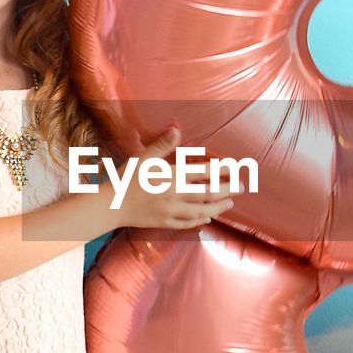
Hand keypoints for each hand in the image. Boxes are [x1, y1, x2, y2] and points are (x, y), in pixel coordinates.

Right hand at [113, 126, 236, 229]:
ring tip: (230, 203)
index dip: (221, 170)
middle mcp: (175, 196)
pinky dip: (200, 219)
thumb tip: (177, 129)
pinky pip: (188, 223)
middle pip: (208, 193)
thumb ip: (162, 145)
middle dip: (227, 190)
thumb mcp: (143, 158)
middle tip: (242, 186)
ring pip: (202, 210)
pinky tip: (208, 217)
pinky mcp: (165, 222)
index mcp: (172, 178)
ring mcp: (171, 212)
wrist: (111, 206)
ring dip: (219, 206)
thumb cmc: (126, 178)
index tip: (233, 166)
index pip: (203, 173)